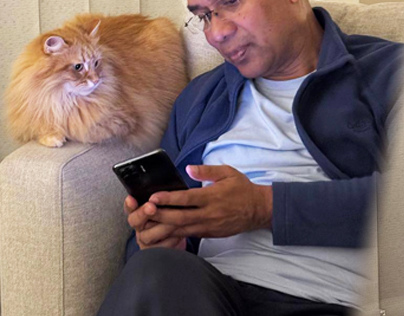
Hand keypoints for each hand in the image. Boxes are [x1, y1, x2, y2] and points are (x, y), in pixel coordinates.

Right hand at [124, 195, 185, 249]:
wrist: (182, 235)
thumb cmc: (174, 215)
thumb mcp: (169, 204)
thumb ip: (165, 199)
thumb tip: (170, 187)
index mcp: (141, 211)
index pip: (131, 206)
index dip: (130, 204)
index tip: (131, 199)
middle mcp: (140, 226)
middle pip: (134, 220)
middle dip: (142, 213)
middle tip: (151, 207)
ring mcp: (145, 239)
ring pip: (147, 235)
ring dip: (162, 227)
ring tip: (176, 221)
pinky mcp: (153, 251)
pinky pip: (159, 247)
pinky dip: (171, 240)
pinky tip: (180, 235)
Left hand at [148, 165, 272, 238]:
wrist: (259, 210)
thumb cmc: (243, 189)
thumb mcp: (228, 173)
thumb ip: (207, 170)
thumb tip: (188, 168)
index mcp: (212, 196)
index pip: (186, 198)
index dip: (168, 198)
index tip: (153, 196)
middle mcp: (209, 213)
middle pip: (179, 217)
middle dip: (159, 215)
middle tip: (144, 212)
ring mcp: (209, 225)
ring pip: (182, 229)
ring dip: (163, 227)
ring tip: (147, 223)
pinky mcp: (209, 233)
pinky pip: (188, 234)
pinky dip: (174, 233)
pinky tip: (163, 230)